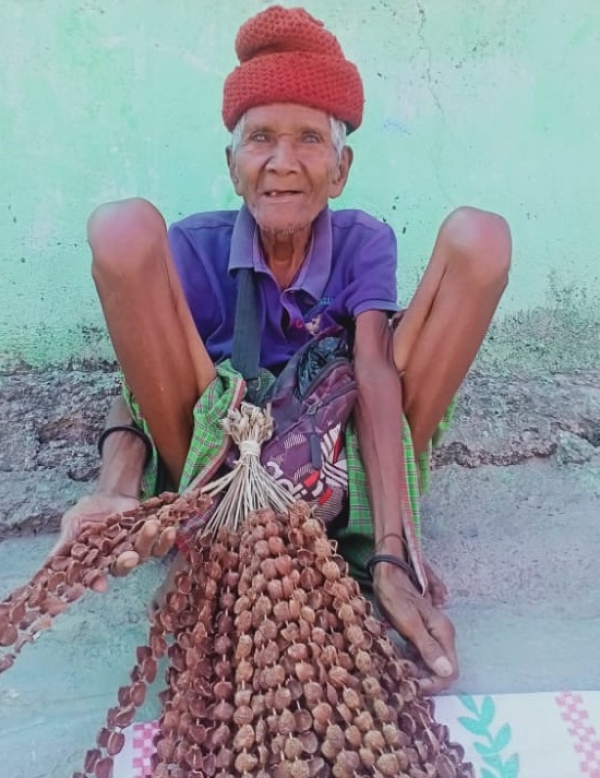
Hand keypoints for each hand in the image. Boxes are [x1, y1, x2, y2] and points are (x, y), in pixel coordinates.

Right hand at [49, 493, 176, 591]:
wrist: (111, 493)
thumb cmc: (89, 511)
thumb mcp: (73, 524)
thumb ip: (65, 544)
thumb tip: (47, 566)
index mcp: (97, 560)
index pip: (96, 576)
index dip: (97, 582)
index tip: (100, 585)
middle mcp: (118, 559)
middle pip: (124, 567)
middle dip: (127, 562)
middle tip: (130, 555)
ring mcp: (137, 549)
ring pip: (145, 554)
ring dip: (149, 542)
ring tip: (152, 527)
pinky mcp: (153, 538)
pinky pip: (162, 544)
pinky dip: (167, 538)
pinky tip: (170, 528)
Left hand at [372, 561, 457, 693]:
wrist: (389, 572)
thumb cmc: (396, 595)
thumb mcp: (410, 623)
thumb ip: (428, 647)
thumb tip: (446, 672)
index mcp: (443, 633)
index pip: (450, 671)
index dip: (434, 683)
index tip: (413, 686)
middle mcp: (442, 633)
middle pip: (440, 667)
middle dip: (422, 676)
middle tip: (401, 675)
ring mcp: (433, 631)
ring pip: (430, 660)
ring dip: (415, 668)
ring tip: (396, 667)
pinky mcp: (422, 629)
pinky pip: (421, 651)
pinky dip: (411, 658)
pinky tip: (397, 657)